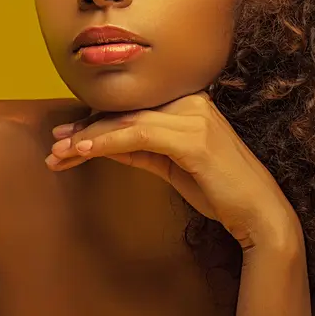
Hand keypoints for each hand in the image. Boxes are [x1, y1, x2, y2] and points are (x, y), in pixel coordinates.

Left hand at [45, 91, 302, 251]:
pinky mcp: (193, 138)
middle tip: (54, 145)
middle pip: (125, 111)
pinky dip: (107, 143)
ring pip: (126, 121)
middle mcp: (191, 101)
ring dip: (88, 138)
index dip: (95, 120)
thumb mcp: (171, 165)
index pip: (132, 107)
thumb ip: (141, 150)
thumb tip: (103, 143)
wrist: (260, 214)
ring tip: (59, 154)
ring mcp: (194, 117)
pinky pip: (138, 136)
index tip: (66, 136)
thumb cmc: (218, 190)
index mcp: (189, 102)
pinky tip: (83, 152)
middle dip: (85, 129)